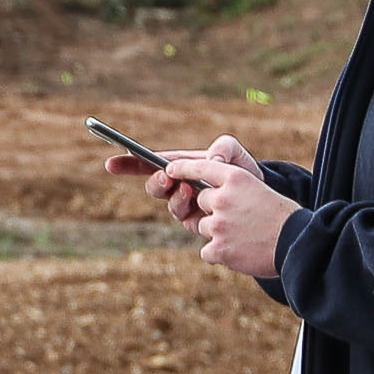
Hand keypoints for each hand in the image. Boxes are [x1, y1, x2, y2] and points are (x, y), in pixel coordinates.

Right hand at [104, 132, 264, 227]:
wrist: (262, 199)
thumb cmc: (243, 171)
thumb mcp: (235, 152)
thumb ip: (224, 148)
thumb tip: (210, 159)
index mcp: (180, 167)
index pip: (148, 165)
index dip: (128, 164)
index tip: (111, 164)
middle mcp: (179, 188)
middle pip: (155, 188)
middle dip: (157, 183)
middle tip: (167, 178)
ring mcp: (188, 208)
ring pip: (172, 207)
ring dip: (177, 199)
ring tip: (191, 191)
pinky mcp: (200, 226)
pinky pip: (190, 224)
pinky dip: (196, 217)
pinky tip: (205, 210)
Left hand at [163, 149, 298, 278]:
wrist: (298, 243)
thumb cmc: (281, 217)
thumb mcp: (258, 189)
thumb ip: (231, 190)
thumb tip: (204, 197)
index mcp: (236, 178)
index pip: (202, 166)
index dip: (184, 168)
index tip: (170, 169)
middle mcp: (223, 198)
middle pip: (200, 201)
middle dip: (214, 210)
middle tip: (240, 218)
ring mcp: (218, 224)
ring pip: (203, 227)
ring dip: (218, 233)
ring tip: (244, 235)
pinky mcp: (217, 248)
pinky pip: (206, 250)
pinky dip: (220, 253)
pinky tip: (241, 251)